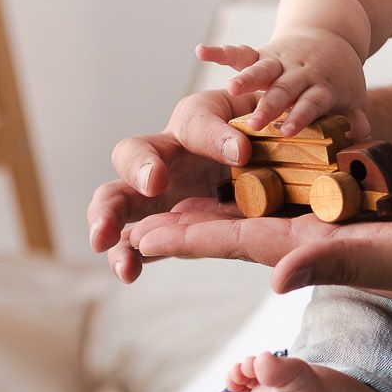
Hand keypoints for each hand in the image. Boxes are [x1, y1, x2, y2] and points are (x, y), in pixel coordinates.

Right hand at [87, 84, 266, 283]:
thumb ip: (275, 129)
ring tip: (105, 239)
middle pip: (136, 151)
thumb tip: (252, 146)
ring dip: (108, 216)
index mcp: (204, 119)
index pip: (198, 120)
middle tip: (155, 183)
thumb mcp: (281, 128)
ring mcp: (159, 192)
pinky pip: (132, 240)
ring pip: (119, 197)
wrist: (286, 170)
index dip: (216, 135)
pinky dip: (126, 254)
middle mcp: (172, 152)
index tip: (242, 153)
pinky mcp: (159, 227)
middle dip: (140, 166)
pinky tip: (128, 272)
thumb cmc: (280, 140)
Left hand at [123, 195, 391, 324]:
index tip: (134, 235)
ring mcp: (337, 223)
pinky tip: (256, 159)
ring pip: (264, 206)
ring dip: (219, 197)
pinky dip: (273, 174)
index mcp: (314, 250)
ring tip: (176, 184)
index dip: (184, 237)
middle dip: (184, 220)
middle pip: (235, 226)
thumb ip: (340, 264)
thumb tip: (275, 275)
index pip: (234, 243)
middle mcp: (316, 237)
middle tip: (131, 211)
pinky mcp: (360, 208)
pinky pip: (305, 189)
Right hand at [196, 28, 370, 136]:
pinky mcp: (263, 53)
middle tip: (257, 123)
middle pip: (283, 90)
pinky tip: (200, 51)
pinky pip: (239, 52)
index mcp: (321, 86)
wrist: (330, 36)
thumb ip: (355, 121)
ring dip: (247, 78)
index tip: (289, 131)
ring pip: (262, 70)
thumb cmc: (339, 77)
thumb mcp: (353, 98)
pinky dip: (220, 52)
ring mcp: (280, 62)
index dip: (300, 116)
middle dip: (269, 106)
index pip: (311, 103)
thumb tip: (364, 144)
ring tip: (232, 88)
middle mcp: (298, 72)